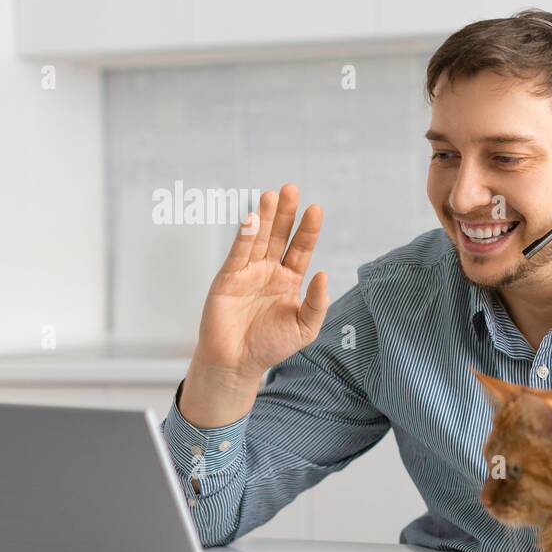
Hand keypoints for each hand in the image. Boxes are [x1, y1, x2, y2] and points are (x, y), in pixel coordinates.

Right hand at [192, 184, 328, 380]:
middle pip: (279, 236)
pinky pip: (238, 253)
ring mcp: (248, 272)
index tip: (316, 209)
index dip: (308, 230)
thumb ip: (317, 303)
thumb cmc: (271, 345)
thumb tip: (323, 274)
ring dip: (265, 217)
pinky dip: (245, 236)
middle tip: (292, 188)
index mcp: (290, 280)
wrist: (238, 362)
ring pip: (258, 239)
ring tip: (272, 194)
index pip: (300, 249)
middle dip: (286, 213)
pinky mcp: (228, 278)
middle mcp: (269, 271)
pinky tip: (253, 219)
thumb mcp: (305, 327)